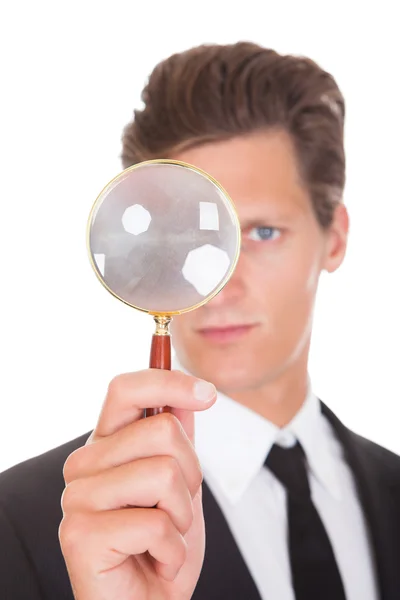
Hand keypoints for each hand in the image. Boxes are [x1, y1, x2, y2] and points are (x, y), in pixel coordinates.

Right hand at [59, 369, 216, 599]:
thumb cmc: (162, 544)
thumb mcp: (181, 483)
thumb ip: (178, 437)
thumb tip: (190, 392)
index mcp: (105, 445)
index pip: (125, 388)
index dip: (168, 381)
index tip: (208, 394)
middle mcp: (83, 464)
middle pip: (162, 430)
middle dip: (191, 474)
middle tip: (176, 511)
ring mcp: (76, 498)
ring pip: (163, 473)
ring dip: (182, 516)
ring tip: (165, 537)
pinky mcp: (79, 534)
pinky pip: (156, 523)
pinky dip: (173, 550)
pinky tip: (155, 561)